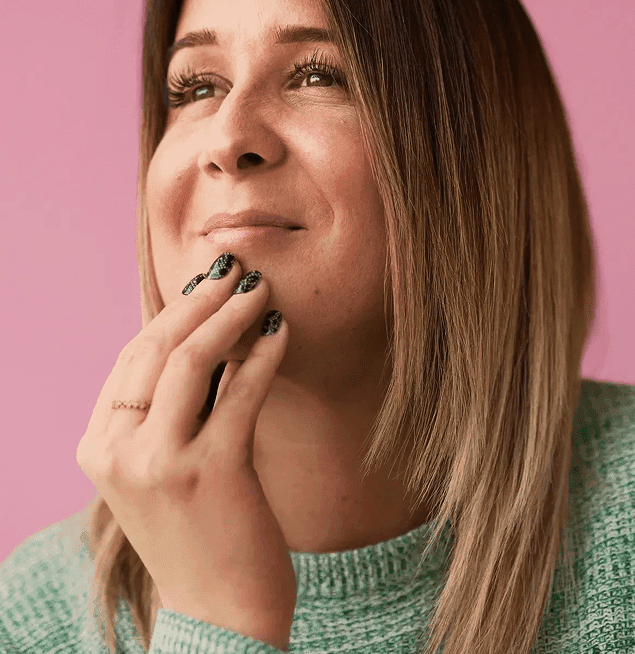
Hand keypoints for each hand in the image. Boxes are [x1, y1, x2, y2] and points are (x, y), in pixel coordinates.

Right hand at [76, 255, 294, 650]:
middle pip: (154, 348)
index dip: (171, 314)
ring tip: (261, 289)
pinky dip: (263, 354)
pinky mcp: (210, 472)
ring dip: (230, 315)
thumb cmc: (196, 533)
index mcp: (99, 446)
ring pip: (190, 359)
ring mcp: (160, 463)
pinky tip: (282, 330)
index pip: (131, 357)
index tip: (206, 286)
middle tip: (235, 269)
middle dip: (200, 302)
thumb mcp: (157, 469)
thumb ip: (164, 410)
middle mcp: (118, 451)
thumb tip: (202, 335)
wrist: (219, 617)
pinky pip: (240, 391)